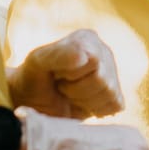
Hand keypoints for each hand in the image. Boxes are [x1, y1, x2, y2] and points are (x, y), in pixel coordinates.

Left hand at [8, 30, 123, 118]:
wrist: (34, 104)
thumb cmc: (33, 80)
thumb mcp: (36, 63)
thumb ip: (57, 55)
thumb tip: (85, 56)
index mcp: (86, 39)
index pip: (94, 60)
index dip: (73, 75)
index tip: (56, 74)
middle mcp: (104, 53)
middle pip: (103, 80)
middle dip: (77, 91)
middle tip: (62, 87)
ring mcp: (112, 74)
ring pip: (110, 94)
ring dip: (84, 102)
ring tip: (70, 95)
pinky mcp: (115, 95)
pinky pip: (115, 106)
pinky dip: (96, 110)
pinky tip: (82, 104)